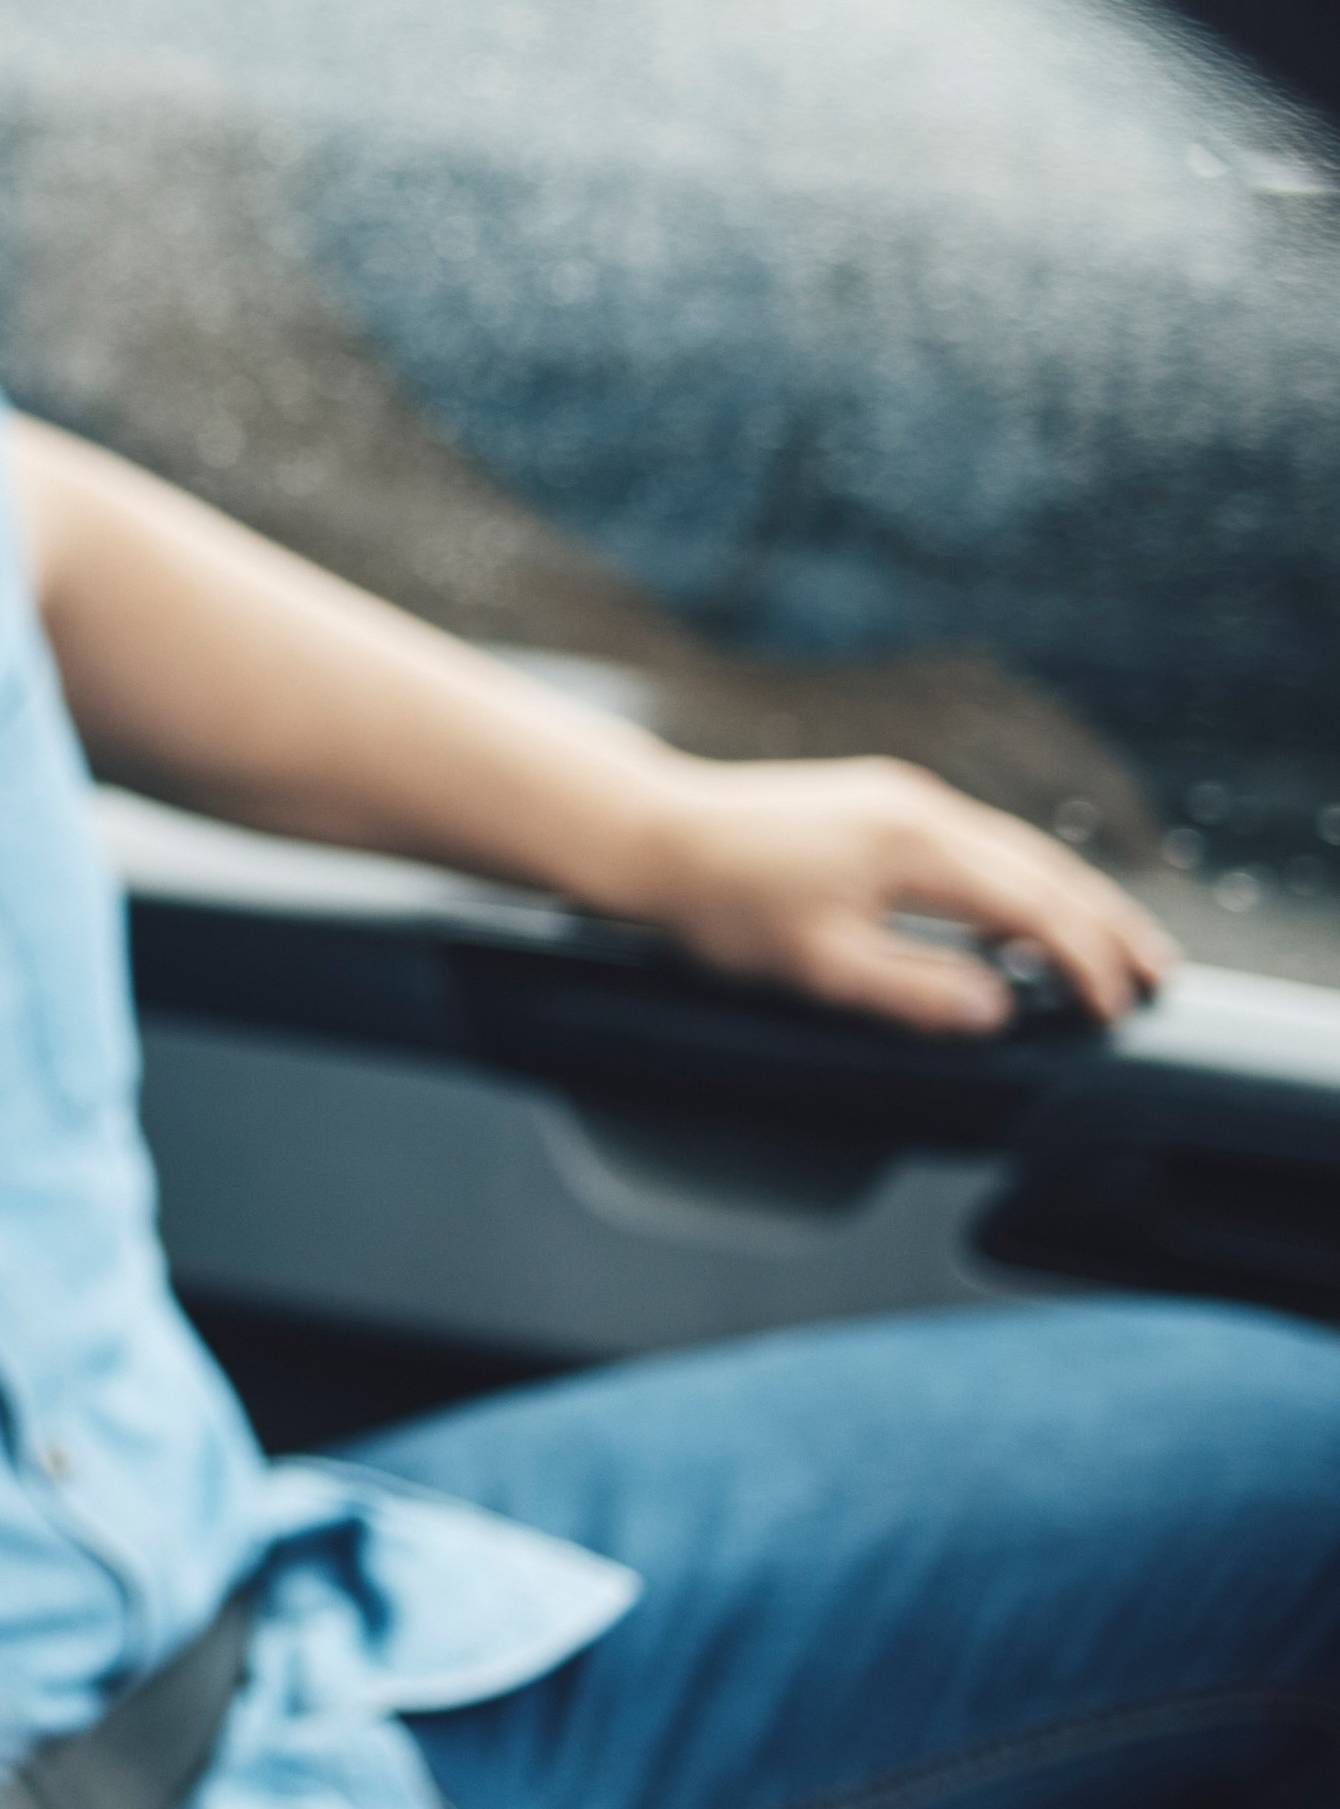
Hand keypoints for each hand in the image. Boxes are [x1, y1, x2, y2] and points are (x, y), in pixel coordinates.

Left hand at [598, 751, 1176, 1034]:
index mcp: (915, 846)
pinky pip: (975, 841)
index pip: (1031, 906)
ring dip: (1068, 898)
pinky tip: (1021, 915)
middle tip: (1159, 975)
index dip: (1083, 961)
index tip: (1117, 1010)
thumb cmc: (723, 905)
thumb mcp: (816, 965)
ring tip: (1114, 946)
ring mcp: (900, 797)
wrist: (650, 832)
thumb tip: (999, 1011)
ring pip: (1013, 848)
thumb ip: (912, 990)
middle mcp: (921, 808)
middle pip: (1042, 867)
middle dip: (1104, 923)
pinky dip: (1018, 879)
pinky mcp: (878, 801)